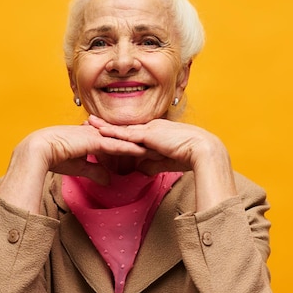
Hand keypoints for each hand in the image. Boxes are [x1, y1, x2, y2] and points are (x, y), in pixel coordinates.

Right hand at [0, 124, 146, 213]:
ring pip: (125, 140)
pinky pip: (116, 145)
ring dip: (142, 144)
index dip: (135, 146)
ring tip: (160, 148)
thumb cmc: (54, 157)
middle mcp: (98, 134)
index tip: (151, 150)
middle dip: (145, 143)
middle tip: (163, 146)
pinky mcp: (94, 141)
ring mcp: (97, 136)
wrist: (39, 150)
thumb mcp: (79, 166)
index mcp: (95, 138)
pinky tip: (144, 150)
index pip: (119, 141)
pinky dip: (130, 148)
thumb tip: (108, 181)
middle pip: (127, 138)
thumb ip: (94, 171)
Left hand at [87, 115, 237, 209]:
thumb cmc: (190, 156)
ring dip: (105, 126)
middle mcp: (151, 127)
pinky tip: (100, 132)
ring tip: (89, 123)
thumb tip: (139, 170)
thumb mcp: (167, 161)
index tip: (105, 130)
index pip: (134, 132)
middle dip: (107, 125)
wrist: (203, 149)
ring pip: (122, 128)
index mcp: (157, 132)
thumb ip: (153, 164)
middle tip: (90, 121)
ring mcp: (150, 129)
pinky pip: (127, 135)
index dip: (119, 131)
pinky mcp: (149, 135)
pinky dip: (112, 133)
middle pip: (124, 127)